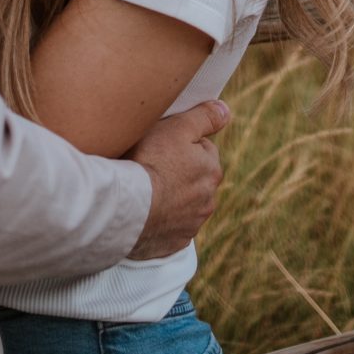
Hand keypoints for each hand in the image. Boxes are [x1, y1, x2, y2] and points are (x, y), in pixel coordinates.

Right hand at [127, 99, 228, 259]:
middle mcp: (208, 200)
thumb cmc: (151, 161)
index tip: (163, 144)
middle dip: (179, 172)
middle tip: (153, 165)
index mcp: (211, 170)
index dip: (182, 144)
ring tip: (146, 190)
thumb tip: (225, 110)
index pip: (203, 150)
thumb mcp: (177, 127)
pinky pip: (169, 227)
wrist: (128, 207)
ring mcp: (191, 224)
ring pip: (183, 204)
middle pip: (195, 179)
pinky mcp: (173, 243)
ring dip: (171, 197)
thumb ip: (204, 117)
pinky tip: (145, 212)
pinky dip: (160, 220)